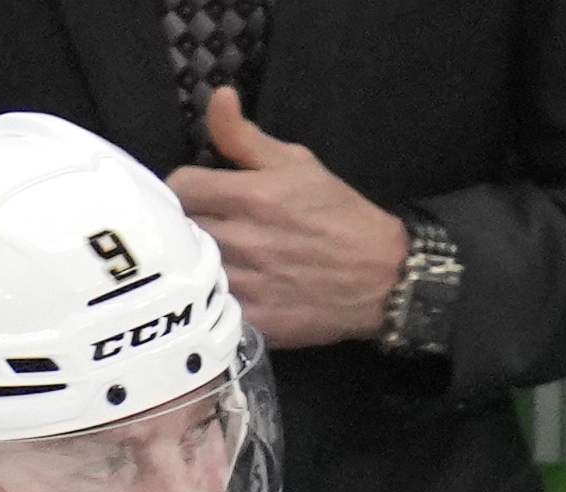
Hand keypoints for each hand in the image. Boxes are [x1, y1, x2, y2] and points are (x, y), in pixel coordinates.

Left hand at [164, 86, 410, 349]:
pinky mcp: (256, 320)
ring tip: (216, 260)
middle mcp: (244, 240)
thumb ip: (245, 136)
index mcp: (250, 196)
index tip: (198, 196)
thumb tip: (217, 97)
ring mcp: (248, 284)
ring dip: (198, 264)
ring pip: (192, 270)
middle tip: (209, 228)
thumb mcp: (297, 164)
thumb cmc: (340, 215)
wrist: (385, 277)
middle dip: (189, 225)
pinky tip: (230, 294)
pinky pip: (213, 308)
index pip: (180, 187)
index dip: (185, 190)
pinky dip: (216, 301)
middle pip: (181, 230)